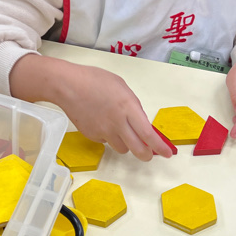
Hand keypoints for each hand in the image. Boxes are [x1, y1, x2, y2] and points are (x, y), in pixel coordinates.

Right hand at [10, 55, 172, 160]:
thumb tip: (140, 122)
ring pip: (122, 148)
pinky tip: (102, 123)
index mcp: (128, 107)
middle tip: (149, 154)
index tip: (168, 153)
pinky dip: (109, 137)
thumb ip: (133, 105)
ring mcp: (104, 131)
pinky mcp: (92, 136)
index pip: (148, 134)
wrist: (67, 85)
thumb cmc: (94, 80)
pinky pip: (106, 142)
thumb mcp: (121, 87)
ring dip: (126, 144)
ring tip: (120, 130)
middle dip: (147, 155)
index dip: (160, 147)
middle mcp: (118, 123)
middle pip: (138, 149)